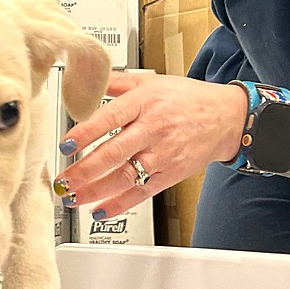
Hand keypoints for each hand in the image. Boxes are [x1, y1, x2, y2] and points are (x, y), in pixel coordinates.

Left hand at [54, 73, 247, 219]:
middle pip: (114, 152)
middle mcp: (153, 129)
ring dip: (95, 190)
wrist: (226, 117)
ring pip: (125, 177)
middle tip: (63, 180)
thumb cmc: (187, 98)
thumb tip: (87, 79)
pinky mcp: (170, 174)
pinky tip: (100, 210)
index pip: (110, 118)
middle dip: (84, 170)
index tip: (66, 145)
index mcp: (145, 102)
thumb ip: (117, 82)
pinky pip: (142, 193)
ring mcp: (163, 154)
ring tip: (73, 197)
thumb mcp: (151, 81)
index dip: (85, 133)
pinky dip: (120, 204)